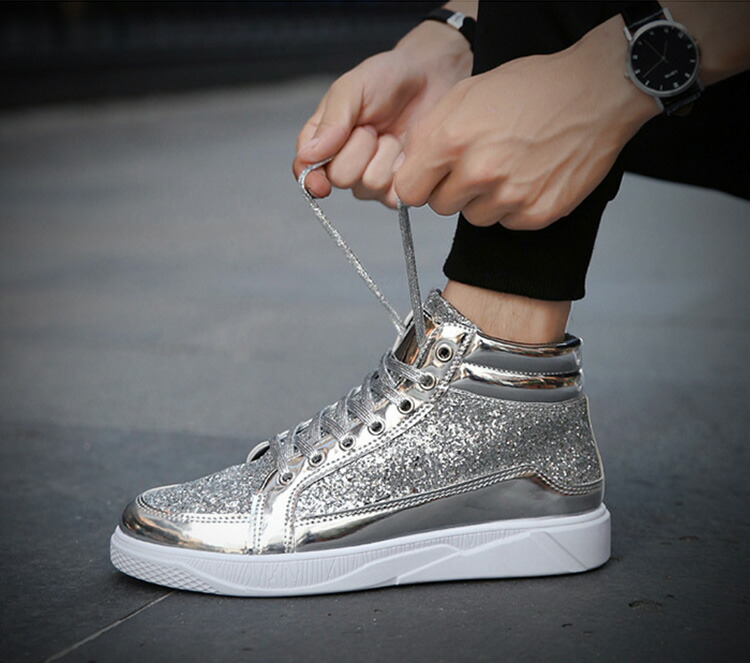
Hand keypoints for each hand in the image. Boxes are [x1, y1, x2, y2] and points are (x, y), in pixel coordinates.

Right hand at [293, 21, 471, 207]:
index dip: (311, 179)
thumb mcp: (352, 88)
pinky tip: (406, 150)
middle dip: (358, 150)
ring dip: (384, 156)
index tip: (320, 183)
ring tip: (391, 134)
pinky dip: (402, 170)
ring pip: (369, 185)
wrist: (429, 77)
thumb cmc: (386, 78)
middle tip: (371, 127)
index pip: (306, 170)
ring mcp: (371, 179)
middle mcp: (344, 165)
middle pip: (340, 178)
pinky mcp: (398, 188)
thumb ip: (331, 121)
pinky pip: (394, 195)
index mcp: (324, 141)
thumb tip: (308, 155)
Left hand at [394, 15, 659, 228]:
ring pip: (474, 217)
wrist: (596, 93)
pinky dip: (515, 207)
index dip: (419, 183)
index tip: (430, 178)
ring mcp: (510, 196)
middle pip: (440, 207)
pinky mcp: (537, 213)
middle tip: (479, 164)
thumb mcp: (467, 93)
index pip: (408, 191)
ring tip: (509, 167)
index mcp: (452, 140)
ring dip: (484, 200)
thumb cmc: (532, 88)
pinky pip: (507, 223)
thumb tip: (407, 164)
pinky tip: (530, 177)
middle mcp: (479, 172)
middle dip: (452, 190)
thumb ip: (429, 132)